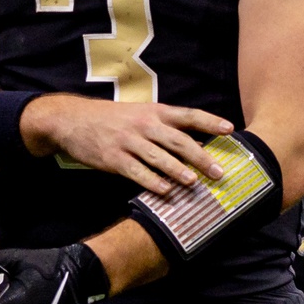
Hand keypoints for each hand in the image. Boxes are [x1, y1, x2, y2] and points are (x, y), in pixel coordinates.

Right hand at [22, 93, 229, 194]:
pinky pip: (136, 172)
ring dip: (178, 170)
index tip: (231, 129)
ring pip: (159, 157)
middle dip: (201, 156)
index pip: (188, 115)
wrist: (72, 119)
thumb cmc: (112, 118)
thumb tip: (198, 145)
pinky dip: (151, 182)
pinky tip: (165, 192)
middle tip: (219, 172)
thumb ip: (165, 127)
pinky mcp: (113, 158)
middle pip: (178, 140)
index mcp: (154, 112)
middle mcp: (144, 124)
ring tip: (194, 182)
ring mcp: (128, 141)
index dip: (210, 122)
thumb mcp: (139, 113)